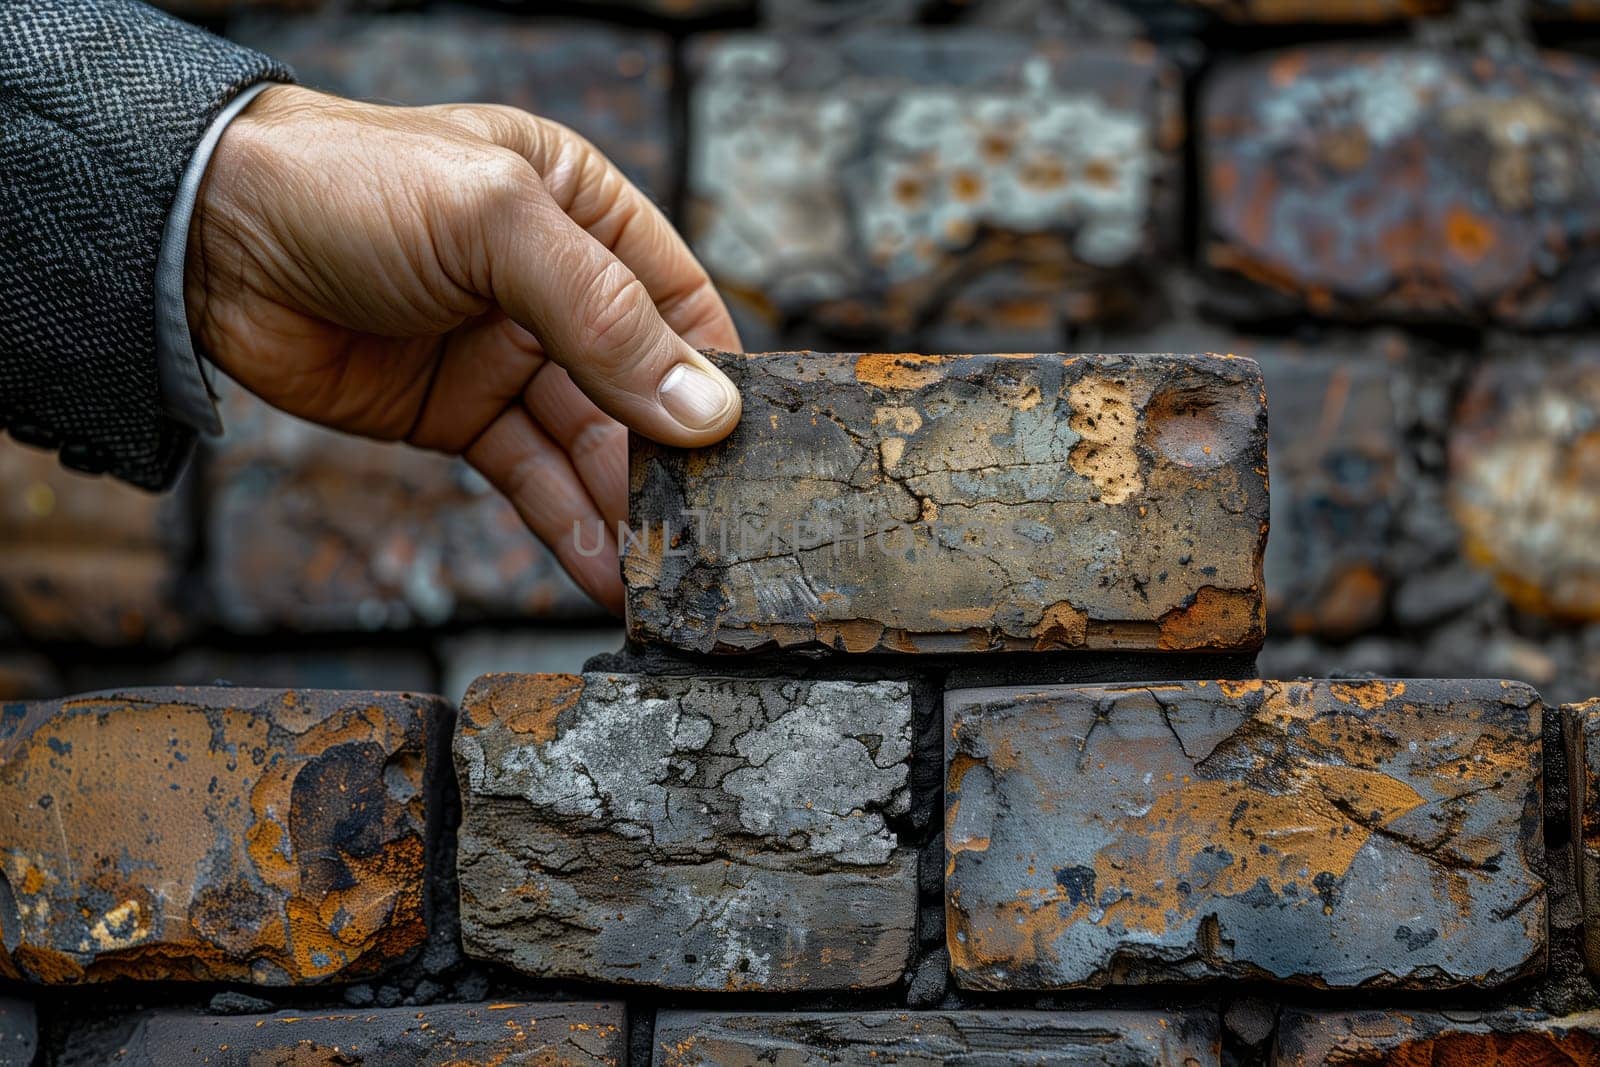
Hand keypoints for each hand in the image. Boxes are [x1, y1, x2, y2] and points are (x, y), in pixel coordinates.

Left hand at [186, 84, 742, 613]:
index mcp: (584, 210)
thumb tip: (705, 410)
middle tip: (710, 537)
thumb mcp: (495, 226)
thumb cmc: (348, 187)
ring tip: (666, 577)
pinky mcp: (460, 416)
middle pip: (642, 388)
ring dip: (627, 510)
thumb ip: (603, 319)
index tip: (752, 453)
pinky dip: (570, 526)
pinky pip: (532, 476)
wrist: (205, 240)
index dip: (719, 379)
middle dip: (674, 464)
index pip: (681, 305)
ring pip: (591, 445)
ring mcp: (507, 355)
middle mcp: (556, 286)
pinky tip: (607, 572)